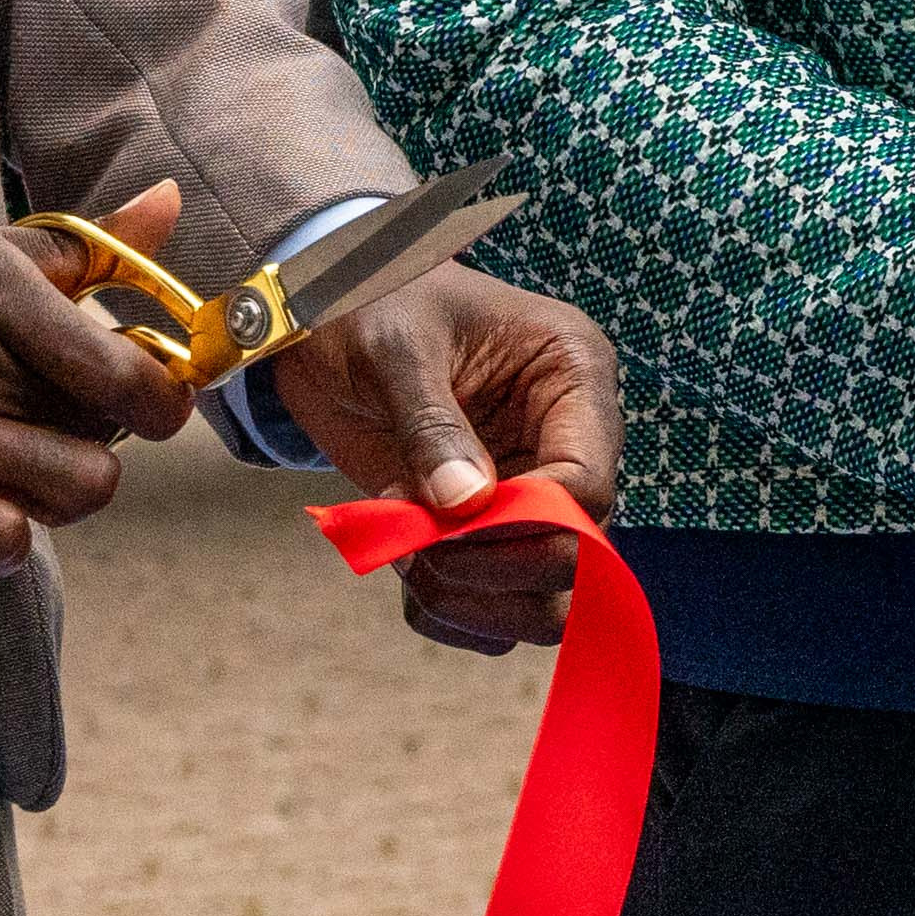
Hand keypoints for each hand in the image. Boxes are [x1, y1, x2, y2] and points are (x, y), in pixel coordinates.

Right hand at [0, 181, 193, 573]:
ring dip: (64, 486)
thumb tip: (170, 206)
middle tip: (52, 417)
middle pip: (105, 426)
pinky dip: (4, 538)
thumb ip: (65, 246)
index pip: (128, 364)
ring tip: (20, 464)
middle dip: (99, 429)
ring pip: (75, 488)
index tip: (145, 395)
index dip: (160, 392)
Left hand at [260, 243, 623, 655]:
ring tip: (405, 559)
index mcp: (571, 378)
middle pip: (579, 556)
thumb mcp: (395, 348)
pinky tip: (403, 570)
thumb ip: (431, 425)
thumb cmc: (371, 302)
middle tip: (417, 551)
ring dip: (474, 603)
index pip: (587, 485)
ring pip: (546, 599)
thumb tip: (465, 506)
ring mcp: (528, 493)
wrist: (327, 312)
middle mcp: (565, 443)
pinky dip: (449, 613)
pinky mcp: (485, 531)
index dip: (528, 525)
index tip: (447, 525)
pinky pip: (493, 607)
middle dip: (496, 571)